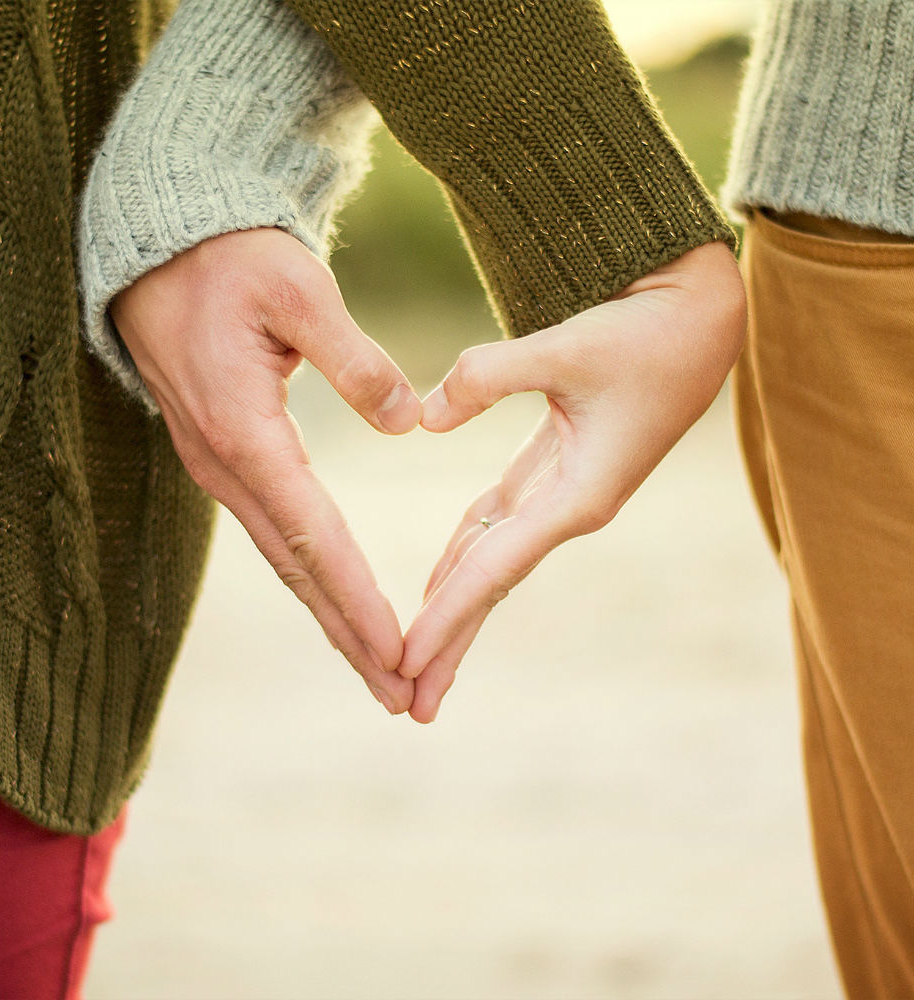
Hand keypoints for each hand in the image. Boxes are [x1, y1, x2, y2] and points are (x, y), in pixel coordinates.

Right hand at [111, 228, 422, 712]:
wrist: (156, 250)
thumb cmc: (228, 260)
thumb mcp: (297, 289)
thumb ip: (354, 358)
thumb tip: (407, 422)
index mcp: (245, 431)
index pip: (313, 534)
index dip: (358, 598)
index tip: (399, 651)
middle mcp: (224, 464)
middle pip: (296, 568)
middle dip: (349, 635)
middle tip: (400, 694)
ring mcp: (217, 466)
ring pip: (283, 558)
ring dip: (330, 616)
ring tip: (379, 668)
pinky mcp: (221, 456)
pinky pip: (272, 531)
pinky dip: (310, 575)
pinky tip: (335, 601)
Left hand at [400, 241, 746, 721]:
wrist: (699, 318)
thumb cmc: (645, 333)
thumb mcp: (567, 347)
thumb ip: (488, 376)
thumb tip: (423, 419)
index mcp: (579, 497)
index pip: (494, 570)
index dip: (445, 617)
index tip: (404, 662)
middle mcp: (569, 509)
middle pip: (491, 588)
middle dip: (449, 645)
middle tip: (406, 704)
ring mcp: (562, 494)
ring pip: (492, 563)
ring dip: (453, 610)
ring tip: (415, 662)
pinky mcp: (554, 471)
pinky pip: (497, 526)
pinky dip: (464, 556)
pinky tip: (436, 584)